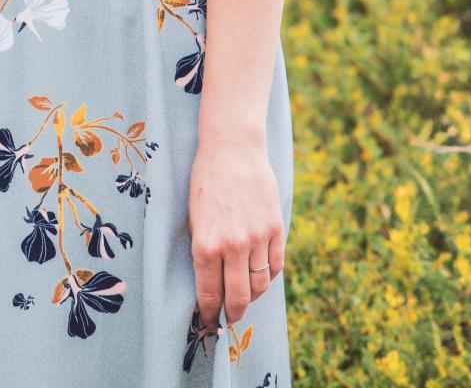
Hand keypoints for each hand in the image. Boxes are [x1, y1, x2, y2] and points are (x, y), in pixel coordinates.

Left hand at [188, 134, 284, 328]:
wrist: (232, 148)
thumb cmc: (206, 181)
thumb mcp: (194, 217)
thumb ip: (204, 251)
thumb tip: (211, 285)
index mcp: (205, 244)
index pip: (210, 295)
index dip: (210, 314)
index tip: (210, 322)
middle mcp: (232, 246)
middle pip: (239, 299)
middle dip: (233, 314)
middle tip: (230, 318)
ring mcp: (257, 238)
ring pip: (260, 286)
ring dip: (253, 296)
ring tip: (245, 296)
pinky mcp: (276, 229)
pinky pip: (275, 266)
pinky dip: (268, 275)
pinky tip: (259, 273)